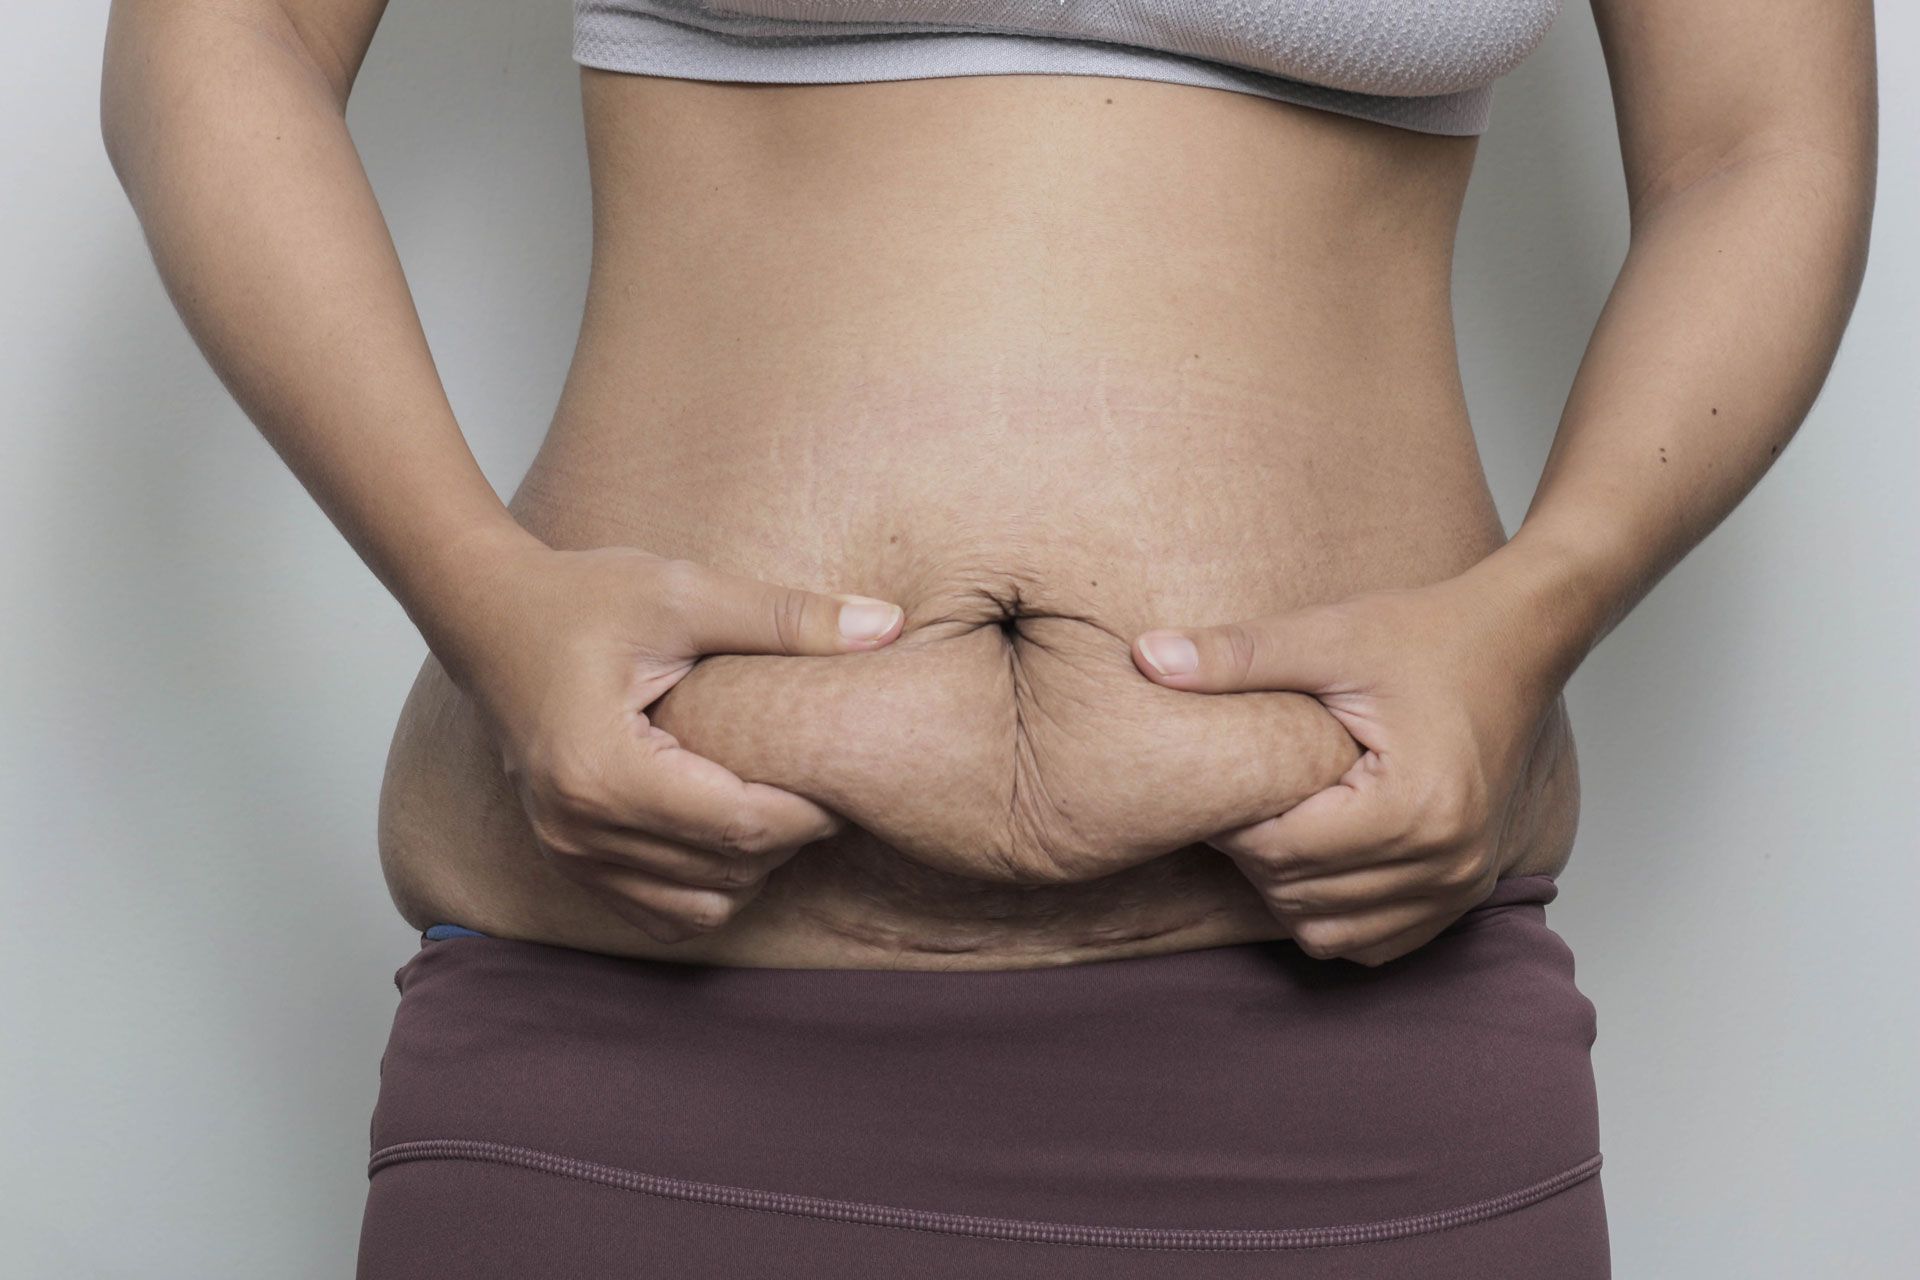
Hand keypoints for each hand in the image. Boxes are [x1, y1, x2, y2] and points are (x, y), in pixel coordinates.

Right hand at [439, 541, 903, 942]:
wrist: (489, 613)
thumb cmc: (582, 597)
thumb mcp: (688, 593)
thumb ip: (787, 618)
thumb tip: (887, 626)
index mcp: (604, 770)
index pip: (741, 826)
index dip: (811, 810)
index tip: (845, 769)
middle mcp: (578, 828)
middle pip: (728, 871)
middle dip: (791, 835)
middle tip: (823, 780)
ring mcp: (568, 853)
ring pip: (701, 906)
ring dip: (753, 867)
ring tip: (773, 798)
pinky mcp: (569, 861)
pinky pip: (661, 911)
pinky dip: (708, 886)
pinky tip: (728, 826)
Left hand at [1130, 565, 1565, 965]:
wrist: (1516, 640)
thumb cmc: (1427, 635)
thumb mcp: (1326, 634)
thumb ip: (1236, 654)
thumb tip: (1145, 657)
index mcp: (1415, 806)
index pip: (1281, 852)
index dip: (1232, 822)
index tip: (1223, 780)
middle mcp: (1447, 860)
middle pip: (1301, 898)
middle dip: (1257, 854)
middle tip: (1247, 798)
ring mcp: (1464, 885)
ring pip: (1333, 935)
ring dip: (1291, 891)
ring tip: (1286, 821)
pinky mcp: (1468, 893)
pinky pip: (1377, 943)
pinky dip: (1337, 914)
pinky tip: (1323, 853)